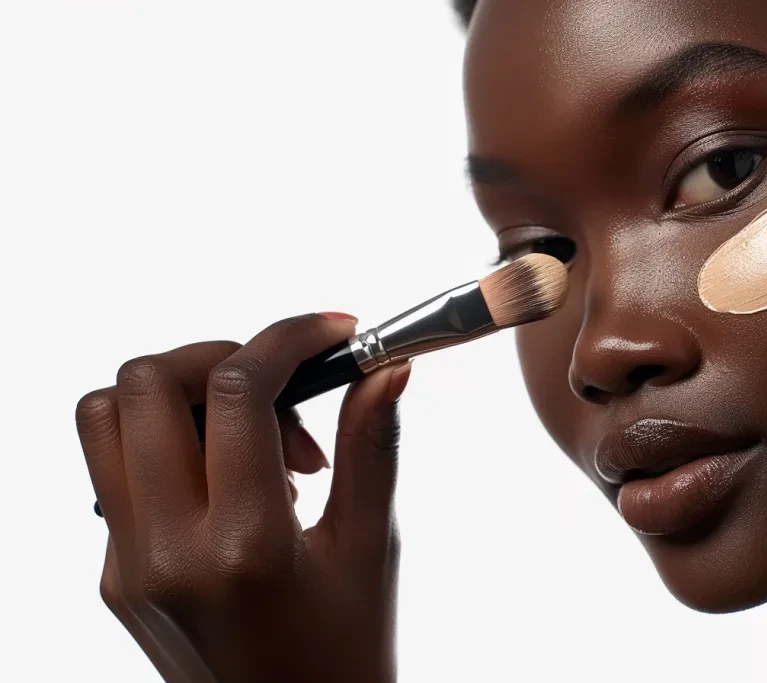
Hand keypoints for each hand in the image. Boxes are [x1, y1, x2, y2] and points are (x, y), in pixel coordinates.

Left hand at [76, 313, 411, 681]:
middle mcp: (166, 552)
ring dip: (184, 397)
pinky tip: (239, 486)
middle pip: (144, 384)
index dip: (289, 337)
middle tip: (285, 387)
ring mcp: (127, 564)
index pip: (238, 391)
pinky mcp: (114, 575)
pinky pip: (121, 472)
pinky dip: (177, 446)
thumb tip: (386, 369)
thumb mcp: (367, 546)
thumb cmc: (345, 653)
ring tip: (260, 440)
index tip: (333, 332)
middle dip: (221, 354)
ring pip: (109, 419)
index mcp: (244, 546)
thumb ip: (370, 446)